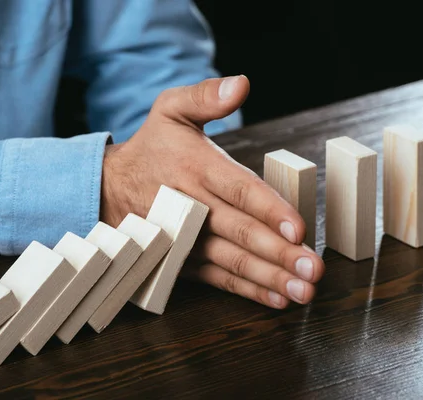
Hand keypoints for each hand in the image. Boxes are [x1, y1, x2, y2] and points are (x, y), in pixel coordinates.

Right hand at [101, 75, 324, 308]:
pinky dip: (246, 290)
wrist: (109, 188)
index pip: (238, 190)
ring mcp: (187, 238)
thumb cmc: (150, 148)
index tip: (298, 228)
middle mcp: (192, 206)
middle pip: (240, 232)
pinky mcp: (183, 260)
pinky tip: (275, 298)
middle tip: (313, 268)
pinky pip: (217, 278)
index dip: (269, 210)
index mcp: (196, 167)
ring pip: (231, 261)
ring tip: (302, 290)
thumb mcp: (169, 110)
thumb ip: (205, 96)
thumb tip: (241, 84)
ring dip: (269, 278)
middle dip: (279, 253)